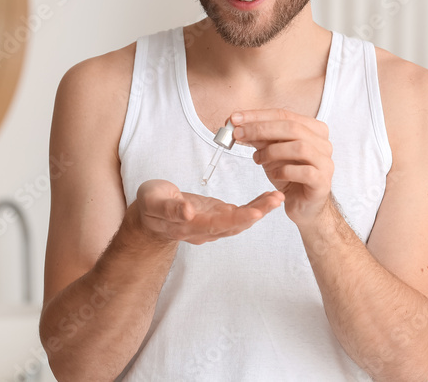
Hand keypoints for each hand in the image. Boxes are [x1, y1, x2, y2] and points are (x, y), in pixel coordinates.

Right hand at [133, 179, 283, 244]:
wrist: (150, 216)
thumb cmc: (150, 205)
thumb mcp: (152, 201)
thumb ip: (169, 208)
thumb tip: (188, 212)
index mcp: (189, 225)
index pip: (217, 225)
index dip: (237, 220)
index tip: (256, 213)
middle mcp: (205, 230)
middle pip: (234, 225)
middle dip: (257, 213)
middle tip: (276, 199)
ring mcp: (212, 225)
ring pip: (240, 221)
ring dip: (260, 210)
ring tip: (278, 197)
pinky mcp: (217, 216)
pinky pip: (240, 214)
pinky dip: (255, 206)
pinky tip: (268, 197)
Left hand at [230, 109, 333, 227]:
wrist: (304, 205)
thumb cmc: (289, 175)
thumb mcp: (270, 152)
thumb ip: (258, 137)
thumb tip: (237, 124)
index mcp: (313, 129)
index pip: (284, 114)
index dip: (258, 115)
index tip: (234, 119)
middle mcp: (323, 143)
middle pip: (292, 127)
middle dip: (261, 129)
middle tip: (238, 134)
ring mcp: (326, 162)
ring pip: (300, 147)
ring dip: (272, 151)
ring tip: (257, 159)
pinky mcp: (323, 182)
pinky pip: (304, 172)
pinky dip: (284, 171)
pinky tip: (274, 175)